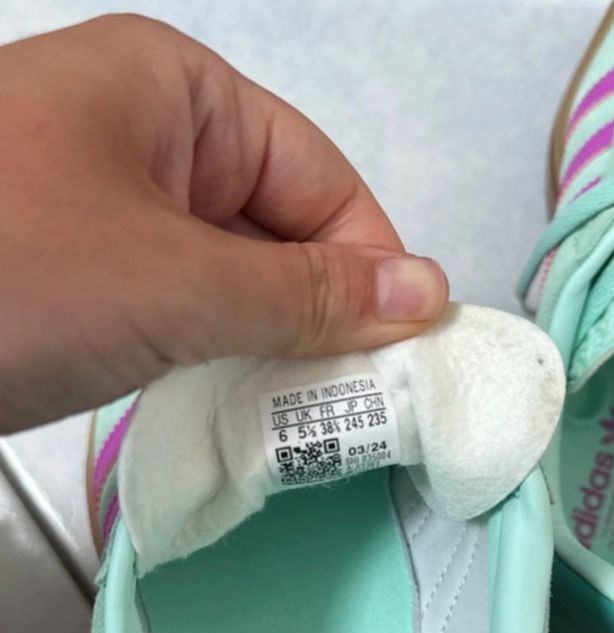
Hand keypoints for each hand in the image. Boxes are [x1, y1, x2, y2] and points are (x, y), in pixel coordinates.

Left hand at [0, 15, 447, 431]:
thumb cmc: (7, 273)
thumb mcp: (177, 282)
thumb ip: (308, 293)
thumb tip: (425, 294)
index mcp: (178, 92)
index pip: (321, 177)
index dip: (373, 264)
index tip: (407, 353)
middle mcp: (146, 136)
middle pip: (277, 226)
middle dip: (320, 313)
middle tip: (360, 401)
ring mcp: (106, 207)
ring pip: (229, 275)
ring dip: (268, 342)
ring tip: (304, 412)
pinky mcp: (77, 272)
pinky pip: (178, 306)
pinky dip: (213, 354)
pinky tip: (236, 401)